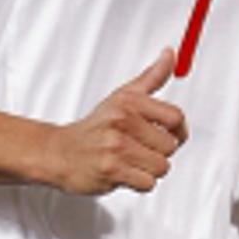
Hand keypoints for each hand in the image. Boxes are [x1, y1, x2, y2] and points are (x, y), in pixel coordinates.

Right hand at [46, 49, 188, 194]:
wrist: (60, 153)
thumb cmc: (94, 128)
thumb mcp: (122, 96)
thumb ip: (151, 77)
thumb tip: (170, 54)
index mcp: (129, 102)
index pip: (175, 117)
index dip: (177, 131)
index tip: (168, 135)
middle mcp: (122, 121)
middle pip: (170, 146)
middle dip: (158, 153)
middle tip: (139, 150)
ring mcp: (116, 146)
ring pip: (161, 167)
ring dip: (149, 170)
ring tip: (131, 162)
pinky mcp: (111, 170)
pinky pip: (147, 183)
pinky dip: (139, 183)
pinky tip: (125, 173)